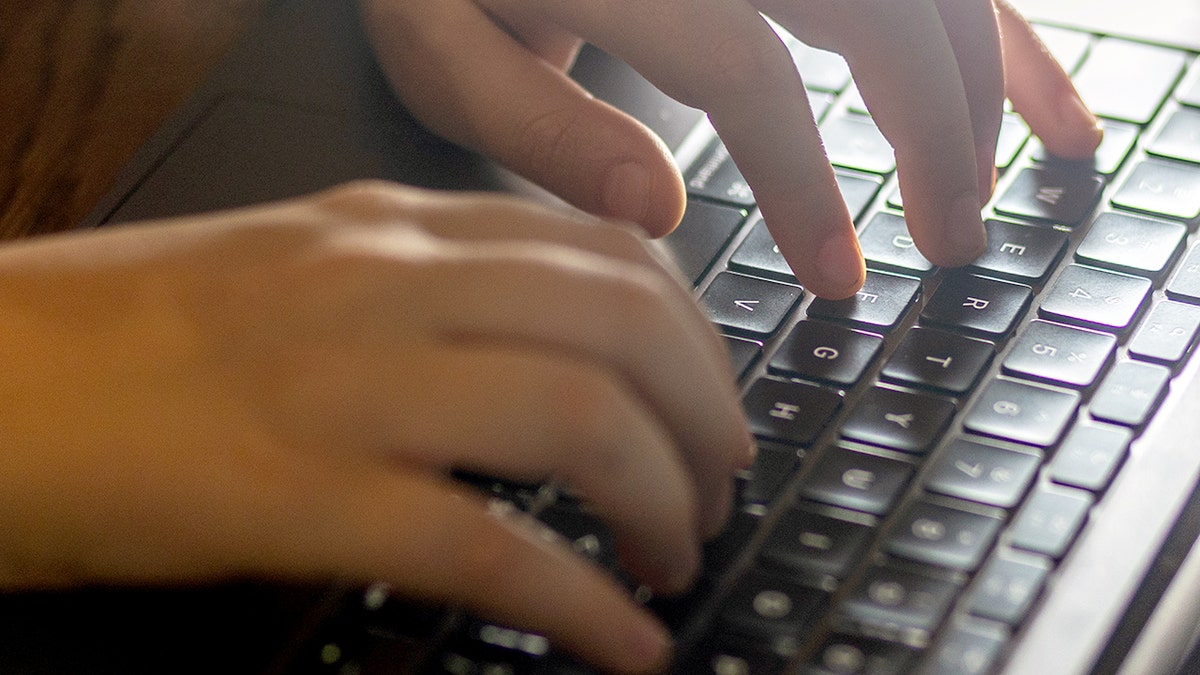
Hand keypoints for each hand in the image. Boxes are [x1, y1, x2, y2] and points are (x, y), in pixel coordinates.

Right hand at [0, 182, 750, 672]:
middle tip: (720, 483)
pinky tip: (624, 642)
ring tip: (678, 556)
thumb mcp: (307, 268)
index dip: (695, 334)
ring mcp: (349, 385)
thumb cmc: (138, 338)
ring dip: (664, 500)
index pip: (606, 253)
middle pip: (623, 327)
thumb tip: (554, 338)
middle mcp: (388, 286)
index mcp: (392, 229)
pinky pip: (491, 548)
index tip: (714, 397)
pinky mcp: (305, 496)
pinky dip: (583, 605)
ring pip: (581, 421)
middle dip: (706, 415)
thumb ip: (431, 283)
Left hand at [359, 0, 1101, 298]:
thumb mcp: (441, 51)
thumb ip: (542, 128)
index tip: (839, 273)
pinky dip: (989, 24)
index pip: (747, 73)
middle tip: (949, 240)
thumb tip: (658, 210)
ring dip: (984, 74)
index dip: (804, 179)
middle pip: (875, 9)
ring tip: (1005, 176)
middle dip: (937, 132)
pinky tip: (1031, 87)